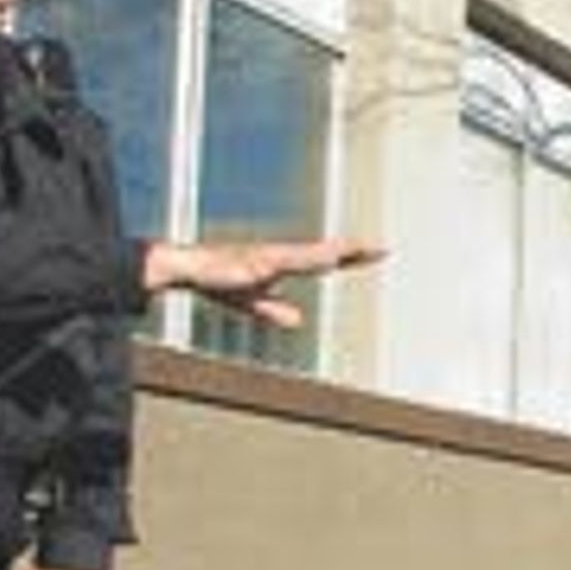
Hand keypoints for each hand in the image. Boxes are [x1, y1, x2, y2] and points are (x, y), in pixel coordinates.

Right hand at [142, 236, 387, 329]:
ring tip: (355, 252)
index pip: (325, 258)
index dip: (353, 256)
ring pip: (307, 255)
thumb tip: (298, 320)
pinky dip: (299, 261)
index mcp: (284, 262)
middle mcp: (281, 255)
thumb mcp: (252, 303)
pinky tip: (311, 262)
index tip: (378, 251)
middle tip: (383, 248)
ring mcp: (268, 256)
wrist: (188, 269)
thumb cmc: (219, 281)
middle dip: (353, 250)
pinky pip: (281, 262)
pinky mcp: (254, 263)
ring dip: (330, 254)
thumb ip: (275, 310)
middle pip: (324, 252)